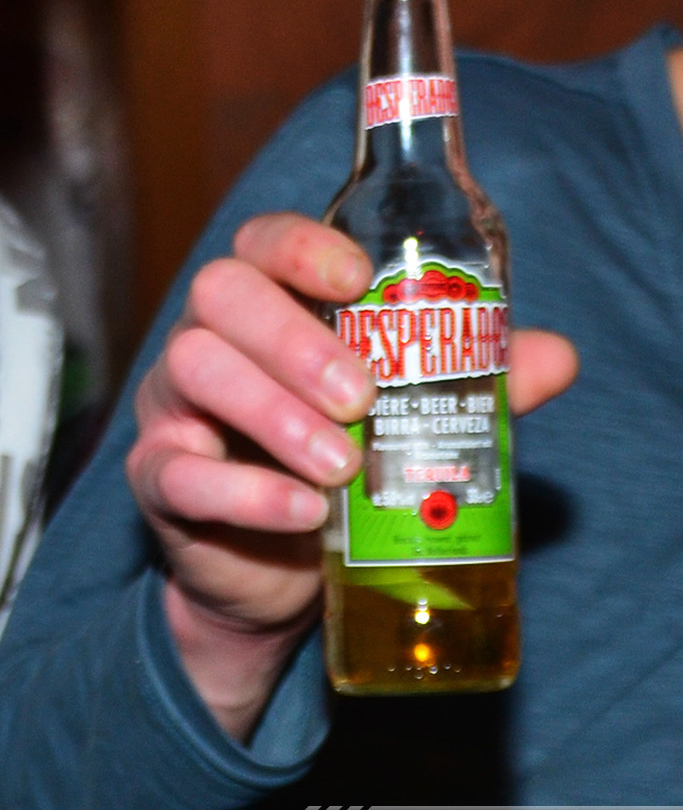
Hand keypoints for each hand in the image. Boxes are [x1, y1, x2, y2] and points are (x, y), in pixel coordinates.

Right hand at [126, 212, 577, 738]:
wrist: (283, 567)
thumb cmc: (345, 464)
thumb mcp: (409, 416)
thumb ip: (472, 380)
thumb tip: (559, 356)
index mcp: (269, 305)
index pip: (263, 241)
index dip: (305, 247)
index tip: (360, 279)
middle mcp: (210, 337)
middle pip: (222, 292)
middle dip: (294, 338)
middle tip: (362, 397)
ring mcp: (174, 404)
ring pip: (194, 367)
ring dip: (274, 413)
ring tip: (342, 466)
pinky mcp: (160, 477)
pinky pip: (177, 470)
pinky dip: (246, 491)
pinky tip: (305, 513)